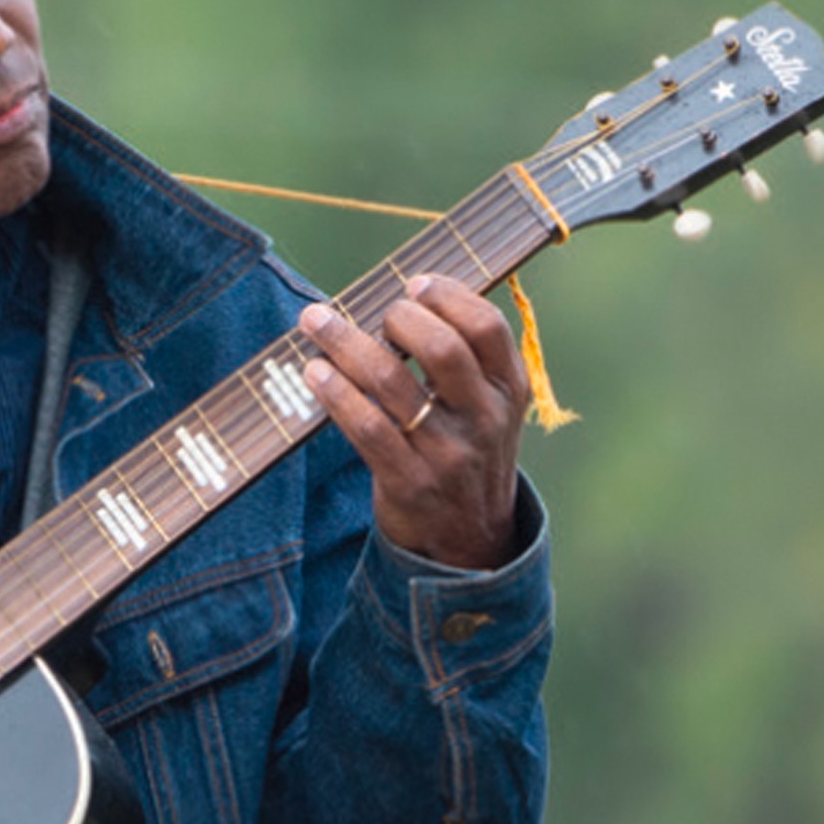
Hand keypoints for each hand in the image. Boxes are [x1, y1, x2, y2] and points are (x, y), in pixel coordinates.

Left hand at [297, 277, 527, 569]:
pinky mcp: (409, 481)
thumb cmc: (467, 453)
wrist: (471, 540)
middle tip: (373, 313)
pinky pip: (366, 427)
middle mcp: (484, 418)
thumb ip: (465, 360)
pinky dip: (335, 393)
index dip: (447, 295)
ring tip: (316, 322)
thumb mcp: (489, 408)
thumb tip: (404, 298)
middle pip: (442, 347)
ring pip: (391, 382)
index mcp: (509, 390)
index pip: (486, 326)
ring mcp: (447, 452)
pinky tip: (314, 372)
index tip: (414, 283)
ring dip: (345, 344)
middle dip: (398, 316)